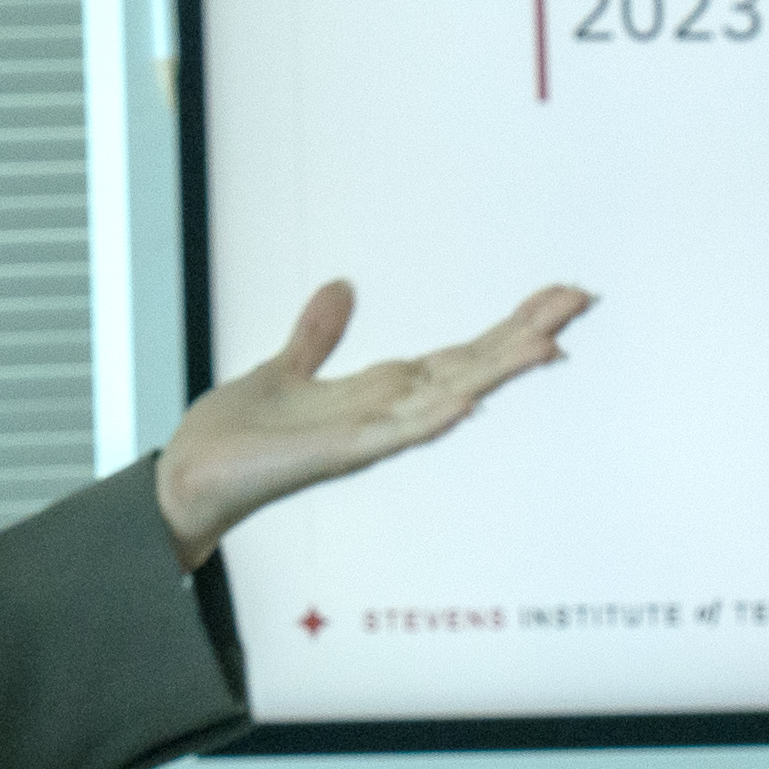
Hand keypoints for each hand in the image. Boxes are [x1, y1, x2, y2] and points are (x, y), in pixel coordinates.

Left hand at [151, 278, 591, 568]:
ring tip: (547, 342)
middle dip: (523, 334)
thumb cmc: (237, 439)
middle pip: (469, 368)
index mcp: (378, 393)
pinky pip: (394, 436)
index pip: (459, 354)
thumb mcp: (284, 369)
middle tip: (580, 298)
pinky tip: (467, 401)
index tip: (556, 296)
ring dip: (497, 372)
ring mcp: (366, 437)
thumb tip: (341, 288)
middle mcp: (384, 415)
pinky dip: (432, 419)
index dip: (507, 326)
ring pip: (447, 398)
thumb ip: (317, 336)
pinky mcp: (335, 455)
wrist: (189, 480)